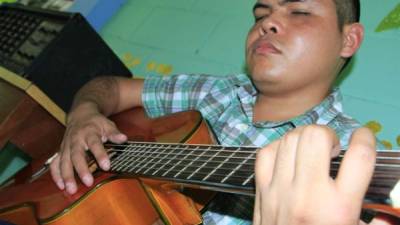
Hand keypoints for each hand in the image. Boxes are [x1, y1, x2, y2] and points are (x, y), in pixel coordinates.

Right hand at [50, 103, 126, 193]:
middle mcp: (75, 140)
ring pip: (63, 161)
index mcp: (88, 133)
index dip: (100, 155)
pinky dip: (56, 175)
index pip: (94, 144)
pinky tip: (61, 186)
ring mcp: (66, 146)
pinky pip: (55, 163)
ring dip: (66, 176)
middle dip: (81, 169)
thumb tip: (123, 138)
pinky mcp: (60, 151)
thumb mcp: (107, 124)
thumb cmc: (95, 122)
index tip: (107, 166)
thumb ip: (114, 133)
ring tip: (71, 189)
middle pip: (76, 155)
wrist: (80, 115)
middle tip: (88, 182)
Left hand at [253, 125, 380, 224]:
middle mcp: (309, 193)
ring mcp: (280, 190)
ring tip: (311, 151)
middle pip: (316, 137)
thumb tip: (388, 214)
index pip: (359, 157)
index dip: (365, 138)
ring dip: (305, 138)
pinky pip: (266, 153)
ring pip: (290, 140)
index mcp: (340, 207)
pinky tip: (288, 155)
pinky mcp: (262, 191)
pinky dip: (279, 147)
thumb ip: (378, 224)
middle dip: (328, 135)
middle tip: (332, 149)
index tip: (363, 136)